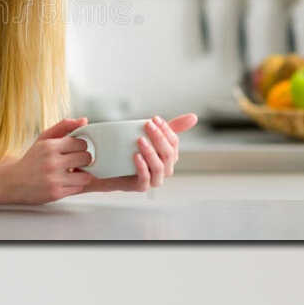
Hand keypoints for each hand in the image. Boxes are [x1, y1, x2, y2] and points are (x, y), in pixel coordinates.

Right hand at [0, 117, 96, 204]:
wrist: (13, 182)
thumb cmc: (32, 160)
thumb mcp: (44, 139)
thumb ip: (64, 127)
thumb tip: (84, 120)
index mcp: (49, 146)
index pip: (81, 143)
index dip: (81, 147)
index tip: (75, 150)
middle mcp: (52, 162)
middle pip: (86, 158)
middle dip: (83, 160)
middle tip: (75, 162)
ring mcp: (54, 179)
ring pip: (86, 176)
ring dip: (82, 174)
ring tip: (73, 173)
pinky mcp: (56, 193)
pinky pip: (78, 188)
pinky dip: (75, 185)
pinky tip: (66, 181)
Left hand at [81, 113, 196, 192]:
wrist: (108, 169)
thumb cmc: (131, 152)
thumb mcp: (149, 135)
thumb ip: (169, 127)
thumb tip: (194, 117)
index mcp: (169, 156)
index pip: (174, 142)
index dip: (166, 130)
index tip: (154, 119)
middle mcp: (165, 169)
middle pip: (169, 154)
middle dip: (159, 138)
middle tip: (148, 125)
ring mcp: (154, 179)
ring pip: (159, 167)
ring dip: (151, 152)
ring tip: (140, 140)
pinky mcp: (141, 187)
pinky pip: (145, 179)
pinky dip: (142, 167)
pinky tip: (135, 156)